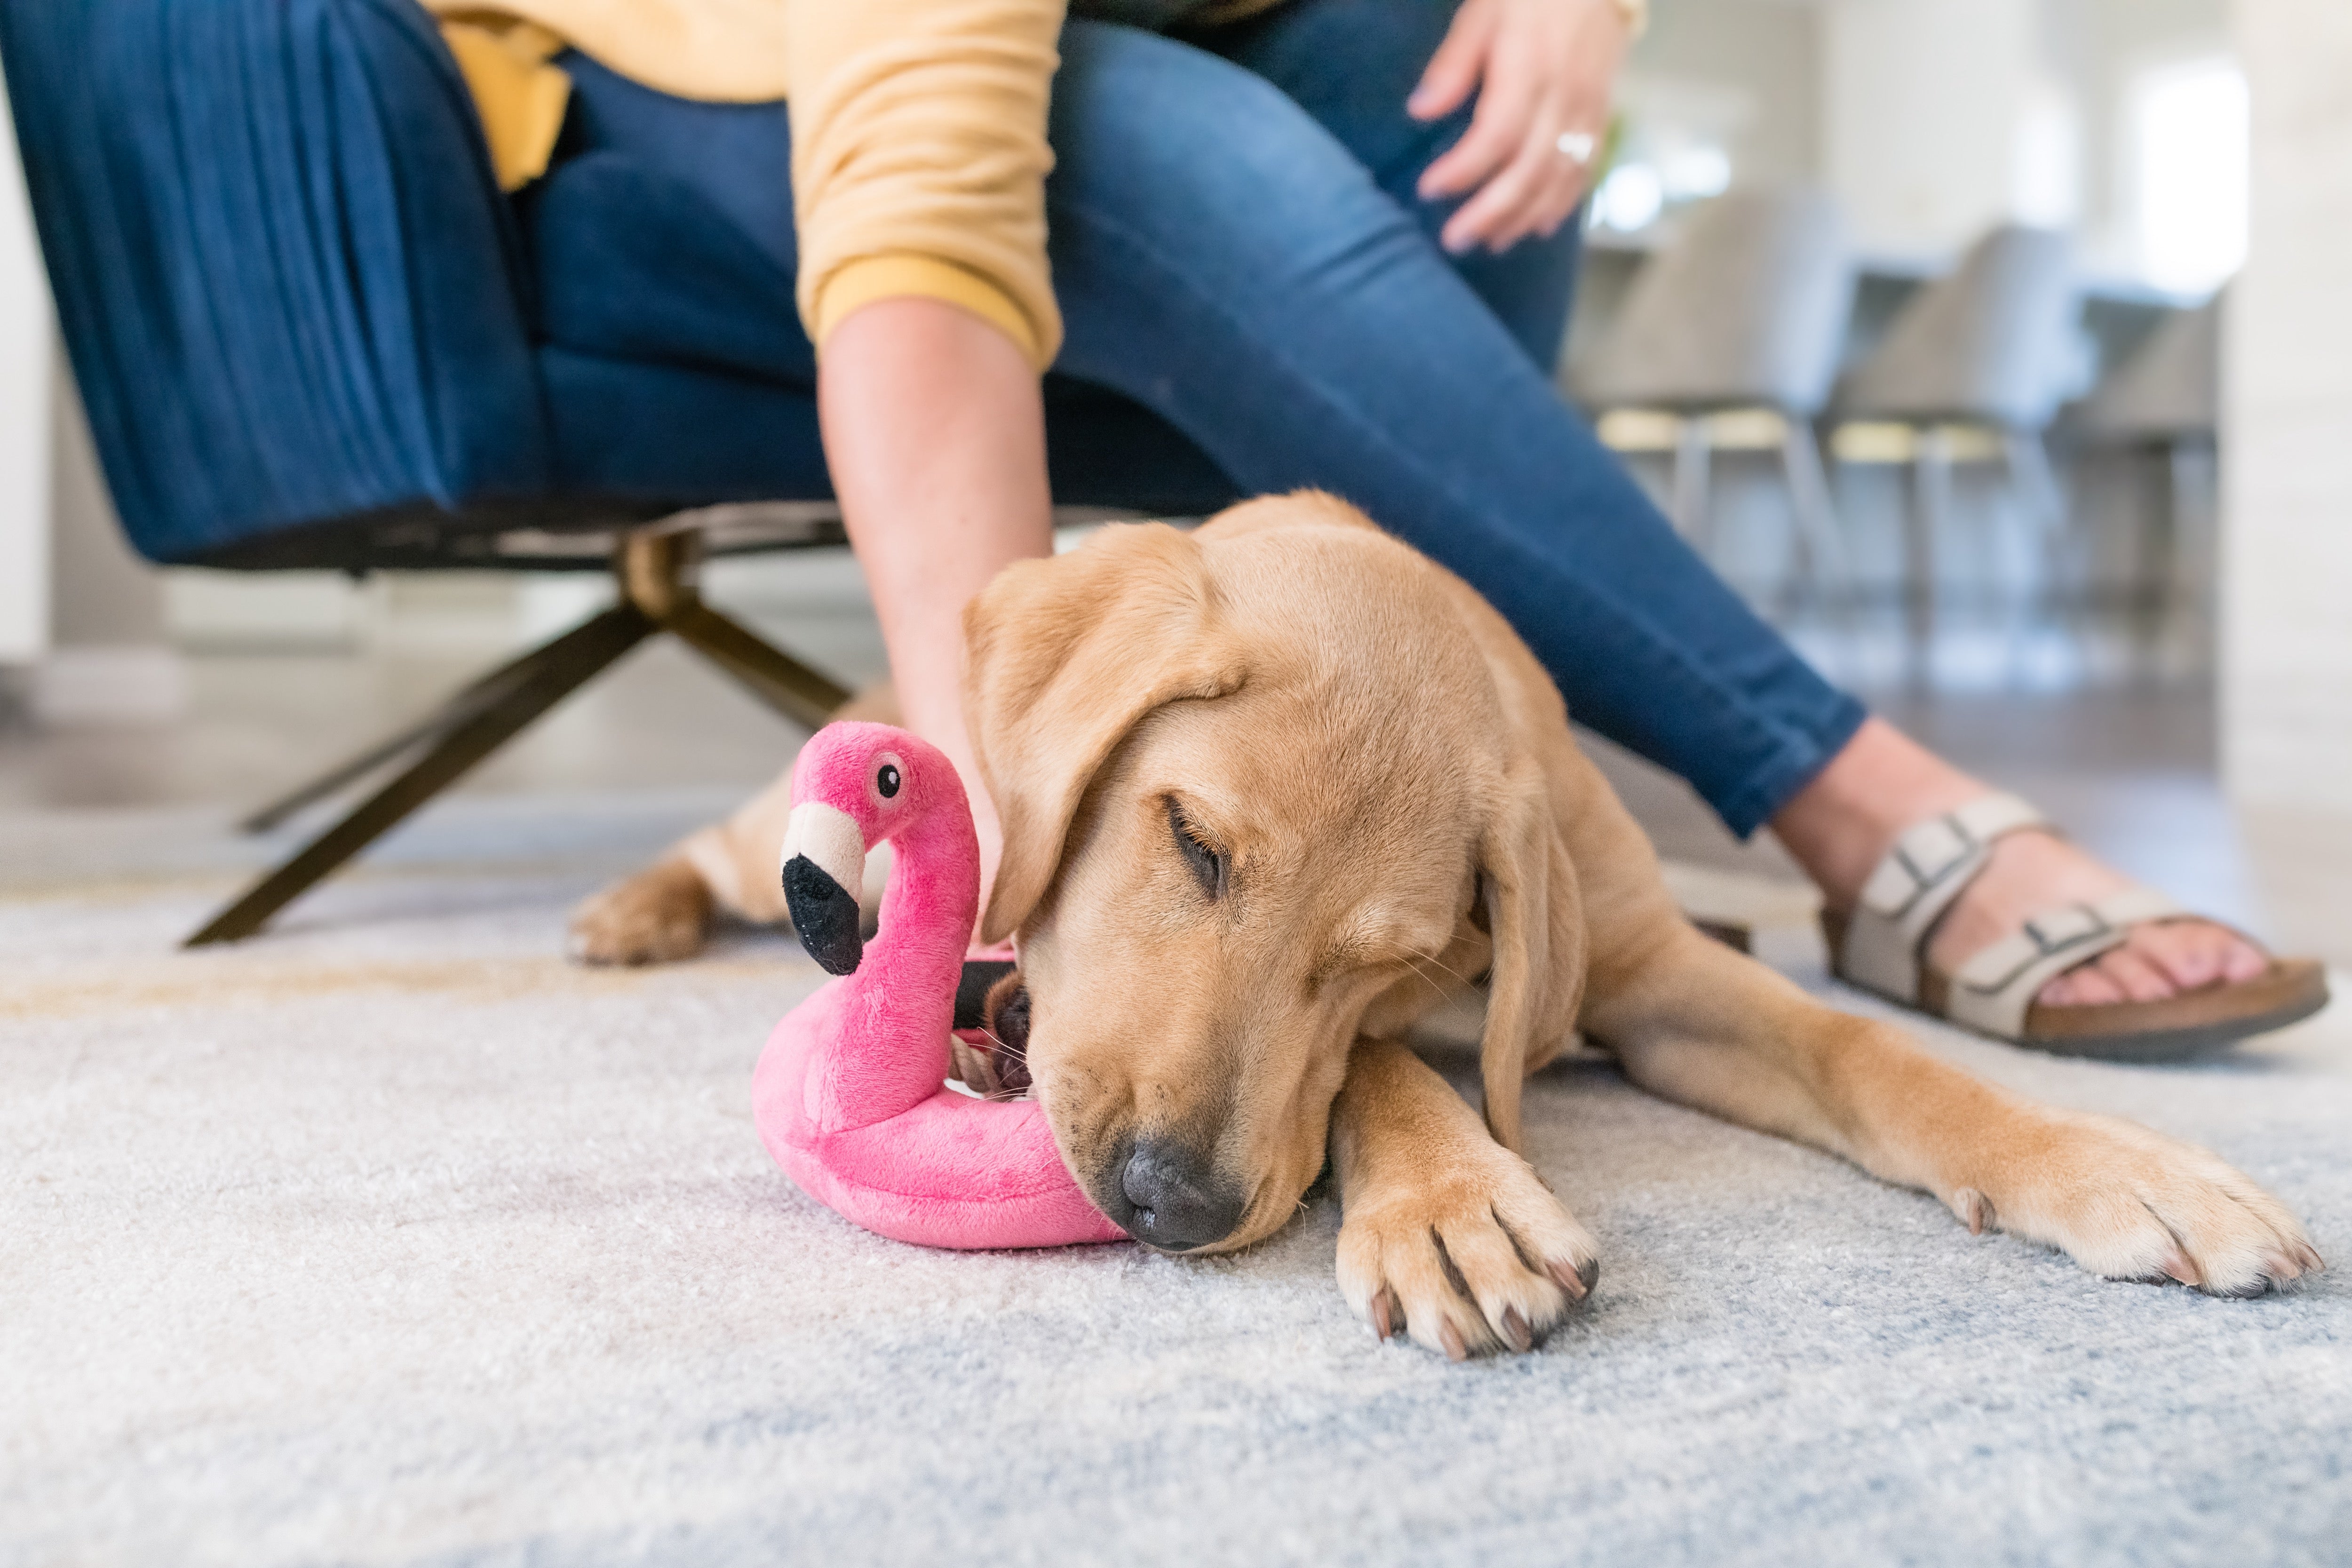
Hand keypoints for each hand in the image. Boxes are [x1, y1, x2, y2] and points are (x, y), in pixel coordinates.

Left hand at [1409, 0, 1630, 254]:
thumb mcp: (1482, 14)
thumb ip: (1453, 65)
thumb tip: (1419, 111)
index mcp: (1529, 68)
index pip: (1497, 134)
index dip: (1463, 169)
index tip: (1428, 189)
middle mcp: (1564, 95)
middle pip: (1529, 169)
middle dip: (1490, 212)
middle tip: (1454, 241)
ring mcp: (1588, 109)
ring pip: (1558, 178)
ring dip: (1522, 217)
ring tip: (1489, 243)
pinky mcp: (1601, 116)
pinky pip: (1586, 169)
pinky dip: (1562, 204)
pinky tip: (1535, 227)